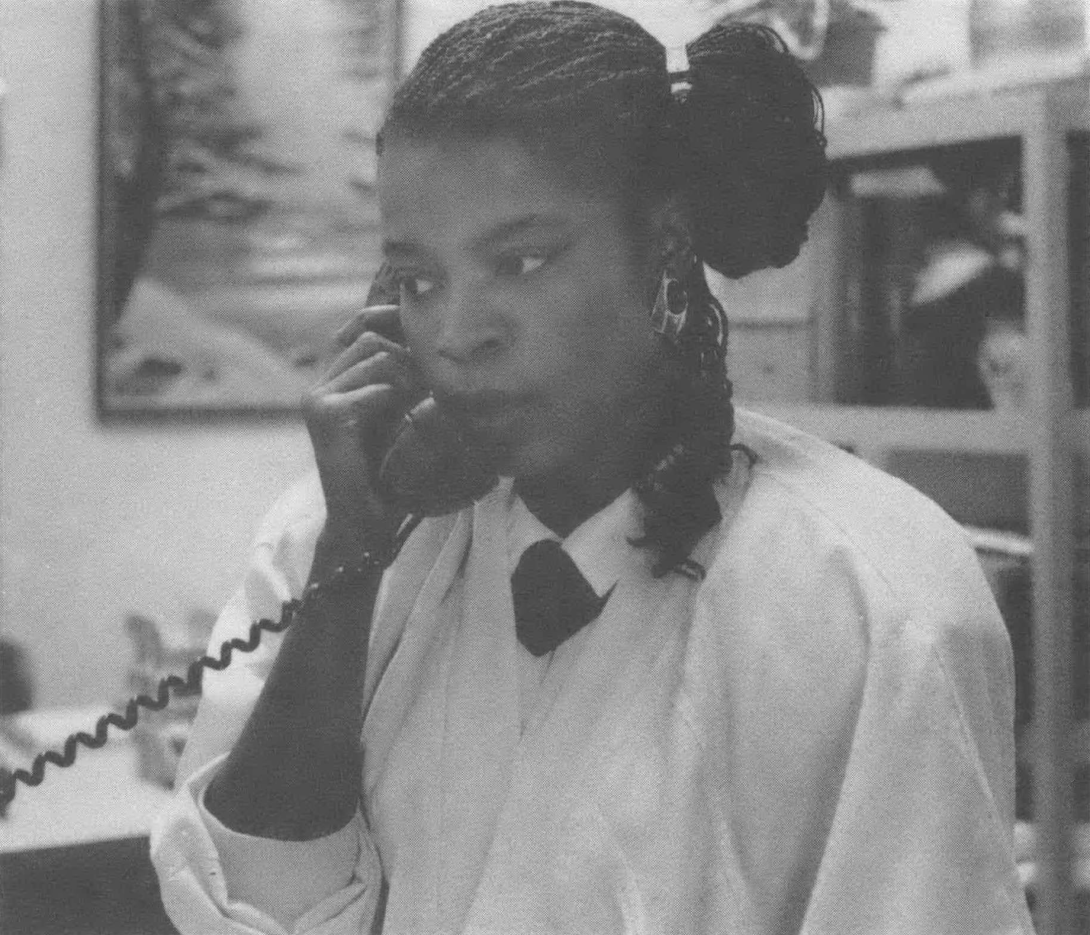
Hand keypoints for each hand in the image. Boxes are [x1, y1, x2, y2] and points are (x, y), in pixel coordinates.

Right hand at [303, 304, 421, 551]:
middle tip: (431, 389)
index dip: (398, 326)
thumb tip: (436, 347)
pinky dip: (401, 402)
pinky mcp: (325, 415)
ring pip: (377, 357)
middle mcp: (321, 385)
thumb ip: (406, 381)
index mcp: (335, 382)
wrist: (365, 524)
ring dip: (410, 379)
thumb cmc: (390, 474)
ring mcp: (317, 398)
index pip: (365, 327)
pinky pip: (377, 388)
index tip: (431, 352)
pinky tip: (409, 423)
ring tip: (423, 407)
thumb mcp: (400, 416)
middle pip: (372, 337)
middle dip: (409, 357)